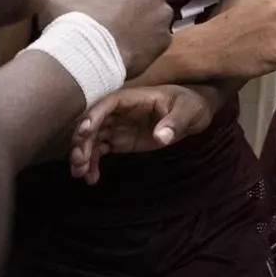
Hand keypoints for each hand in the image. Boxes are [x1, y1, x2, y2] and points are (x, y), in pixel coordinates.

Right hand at [41, 0, 173, 75]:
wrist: (86, 56)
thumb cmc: (69, 19)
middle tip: (107, 5)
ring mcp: (162, 13)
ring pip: (152, 10)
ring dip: (139, 14)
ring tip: (119, 26)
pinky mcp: (165, 38)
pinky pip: (155, 34)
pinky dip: (144, 36)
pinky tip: (128, 42)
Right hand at [68, 84, 215, 183]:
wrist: (196, 113)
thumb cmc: (192, 105)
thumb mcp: (188, 111)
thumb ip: (175, 123)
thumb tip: (161, 137)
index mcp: (134, 98)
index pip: (107, 103)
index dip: (93, 116)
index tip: (84, 132)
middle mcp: (120, 111)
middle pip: (93, 122)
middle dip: (82, 141)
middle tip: (79, 161)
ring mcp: (118, 126)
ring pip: (92, 138)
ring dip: (83, 154)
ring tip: (80, 174)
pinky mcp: (120, 140)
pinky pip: (100, 150)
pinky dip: (93, 163)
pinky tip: (91, 178)